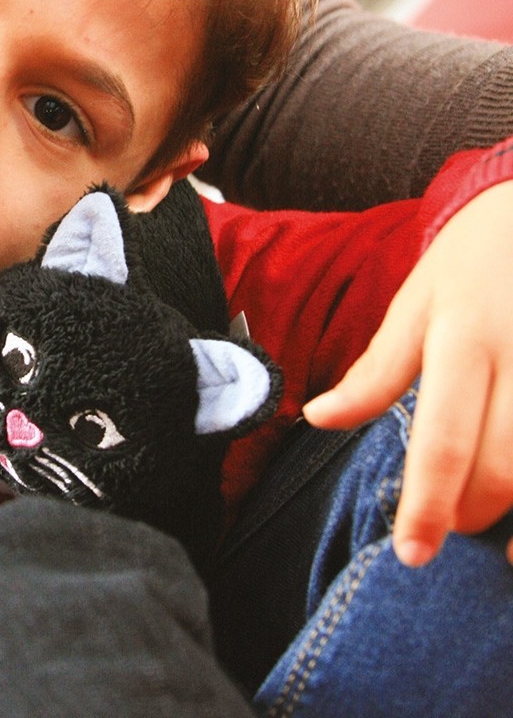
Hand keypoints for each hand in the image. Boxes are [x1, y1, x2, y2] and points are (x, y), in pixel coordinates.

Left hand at [303, 181, 512, 567]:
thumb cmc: (475, 258)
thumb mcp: (417, 301)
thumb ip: (376, 370)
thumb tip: (318, 418)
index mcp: (464, 337)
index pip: (442, 440)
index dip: (427, 506)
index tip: (411, 553)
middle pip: (506, 466)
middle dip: (471, 512)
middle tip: (449, 526)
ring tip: (501, 539)